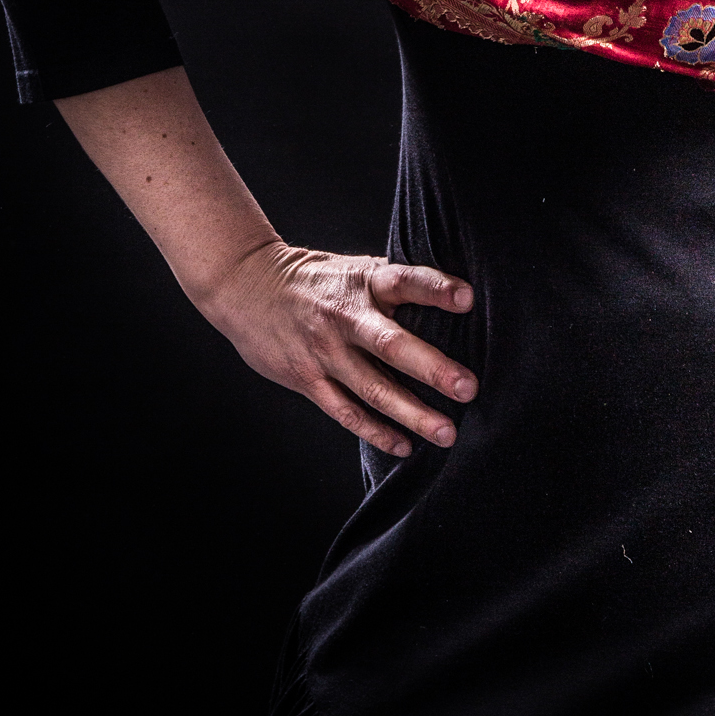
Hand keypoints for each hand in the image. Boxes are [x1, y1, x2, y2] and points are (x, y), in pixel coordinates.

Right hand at [201, 242, 476, 456]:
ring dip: (412, 413)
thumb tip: (451, 301)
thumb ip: (392, 285)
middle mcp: (345, 316)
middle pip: (391, 344)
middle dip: (432, 368)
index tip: (469, 299)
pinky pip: (346, 411)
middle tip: (468, 387)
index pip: (406, 280)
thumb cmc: (315, 279)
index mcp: (363, 281)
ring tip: (447, 433)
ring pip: (372, 388)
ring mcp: (324, 351)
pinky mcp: (307, 379)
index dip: (437, 289)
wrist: (246, 286)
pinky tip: (404, 446)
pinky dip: (376, 431)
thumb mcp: (353, 269)